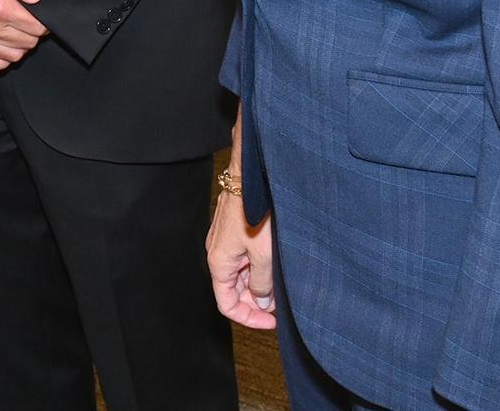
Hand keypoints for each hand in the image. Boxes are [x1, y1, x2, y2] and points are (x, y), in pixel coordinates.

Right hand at [206, 189, 276, 330]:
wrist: (250, 178)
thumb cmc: (254, 213)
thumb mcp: (264, 256)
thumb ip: (262, 284)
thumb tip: (261, 302)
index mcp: (219, 264)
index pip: (226, 304)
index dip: (249, 318)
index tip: (272, 321)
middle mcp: (217, 255)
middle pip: (234, 291)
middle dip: (256, 302)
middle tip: (282, 305)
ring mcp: (225, 243)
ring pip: (240, 276)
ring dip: (259, 285)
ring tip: (281, 285)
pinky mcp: (233, 233)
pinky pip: (243, 260)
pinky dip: (258, 270)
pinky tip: (275, 267)